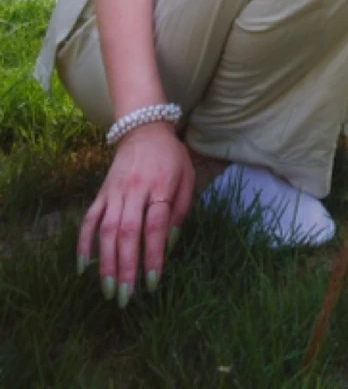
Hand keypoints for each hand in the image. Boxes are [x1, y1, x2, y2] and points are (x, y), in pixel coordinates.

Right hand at [77, 122, 193, 305]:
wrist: (144, 130)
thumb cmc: (171, 158)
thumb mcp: (187, 177)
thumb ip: (180, 209)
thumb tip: (168, 243)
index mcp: (160, 186)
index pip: (155, 226)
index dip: (153, 255)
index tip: (153, 282)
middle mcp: (135, 190)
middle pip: (127, 232)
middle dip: (125, 267)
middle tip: (126, 297)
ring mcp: (114, 192)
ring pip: (106, 230)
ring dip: (105, 262)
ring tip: (108, 289)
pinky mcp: (101, 193)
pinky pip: (89, 219)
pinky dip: (83, 243)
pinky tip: (82, 266)